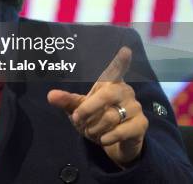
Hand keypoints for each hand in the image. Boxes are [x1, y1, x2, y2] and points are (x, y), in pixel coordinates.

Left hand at [47, 47, 148, 167]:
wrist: (115, 143)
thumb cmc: (96, 119)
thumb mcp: (79, 110)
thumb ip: (67, 101)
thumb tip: (51, 95)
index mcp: (110, 83)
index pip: (115, 70)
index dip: (120, 62)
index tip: (125, 50)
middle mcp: (125, 91)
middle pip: (105, 96)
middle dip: (87, 110)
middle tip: (77, 120)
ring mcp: (135, 107)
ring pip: (109, 117)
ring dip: (94, 128)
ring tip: (93, 131)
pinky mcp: (141, 124)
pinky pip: (119, 131)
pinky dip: (105, 138)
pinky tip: (104, 139)